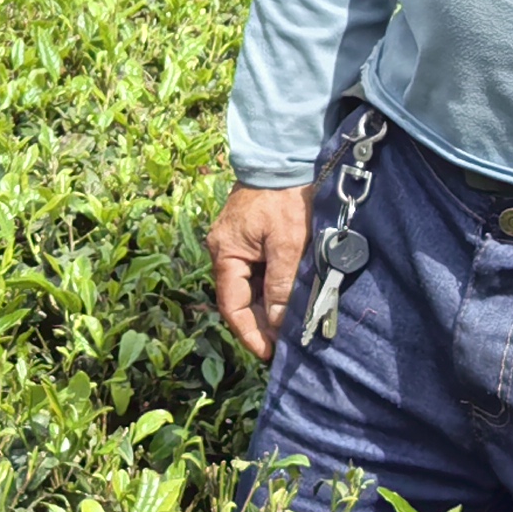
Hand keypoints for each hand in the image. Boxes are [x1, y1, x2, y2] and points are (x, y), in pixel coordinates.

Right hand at [207, 181, 313, 361]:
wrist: (284, 157)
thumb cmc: (284, 197)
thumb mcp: (287, 242)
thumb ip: (281, 283)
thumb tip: (276, 321)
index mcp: (225, 253)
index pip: (232, 306)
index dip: (249, 333)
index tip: (268, 354)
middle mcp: (224, 251)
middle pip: (239, 299)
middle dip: (259, 325)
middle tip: (283, 347)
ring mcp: (236, 244)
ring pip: (249, 287)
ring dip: (266, 308)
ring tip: (288, 329)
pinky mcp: (250, 237)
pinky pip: (257, 272)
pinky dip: (271, 289)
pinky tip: (287, 301)